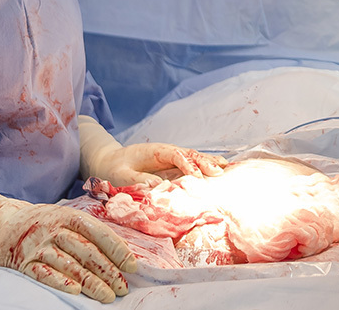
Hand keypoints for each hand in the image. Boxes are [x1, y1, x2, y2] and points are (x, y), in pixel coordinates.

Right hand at [0, 167, 135, 303]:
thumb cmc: (41, 223)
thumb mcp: (64, 217)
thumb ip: (88, 231)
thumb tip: (120, 251)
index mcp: (69, 216)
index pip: (99, 233)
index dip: (118, 250)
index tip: (132, 267)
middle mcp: (54, 228)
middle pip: (87, 252)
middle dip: (108, 271)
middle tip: (122, 288)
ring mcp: (38, 245)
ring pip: (69, 264)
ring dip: (90, 282)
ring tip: (107, 295)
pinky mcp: (23, 261)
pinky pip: (44, 273)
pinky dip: (60, 282)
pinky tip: (75, 291)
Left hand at [94, 142, 226, 186]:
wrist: (112, 162)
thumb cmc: (116, 169)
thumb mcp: (123, 176)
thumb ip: (140, 180)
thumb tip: (160, 186)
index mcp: (156, 151)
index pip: (176, 156)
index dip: (187, 165)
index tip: (197, 177)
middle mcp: (168, 152)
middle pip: (190, 154)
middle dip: (205, 163)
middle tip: (219, 173)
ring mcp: (172, 159)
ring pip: (195, 158)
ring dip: (210, 163)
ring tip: (227, 168)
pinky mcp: (174, 166)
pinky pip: (193, 165)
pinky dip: (206, 167)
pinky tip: (219, 169)